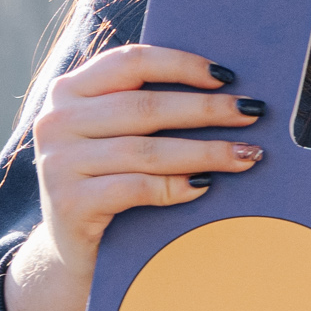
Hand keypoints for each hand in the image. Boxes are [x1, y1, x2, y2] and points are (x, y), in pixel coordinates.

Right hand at [1, 43, 263, 310]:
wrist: (74, 248)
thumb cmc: (110, 180)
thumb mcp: (118, 135)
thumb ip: (147, 107)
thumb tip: (226, 90)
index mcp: (70, 91)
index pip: (129, 62)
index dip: (181, 64)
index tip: (227, 76)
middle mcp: (57, 121)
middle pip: (144, 108)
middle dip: (206, 110)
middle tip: (252, 113)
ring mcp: (59, 163)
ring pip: (145, 150)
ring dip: (205, 152)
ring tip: (245, 155)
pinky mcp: (70, 203)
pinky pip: (135, 188)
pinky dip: (176, 186)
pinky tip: (206, 186)